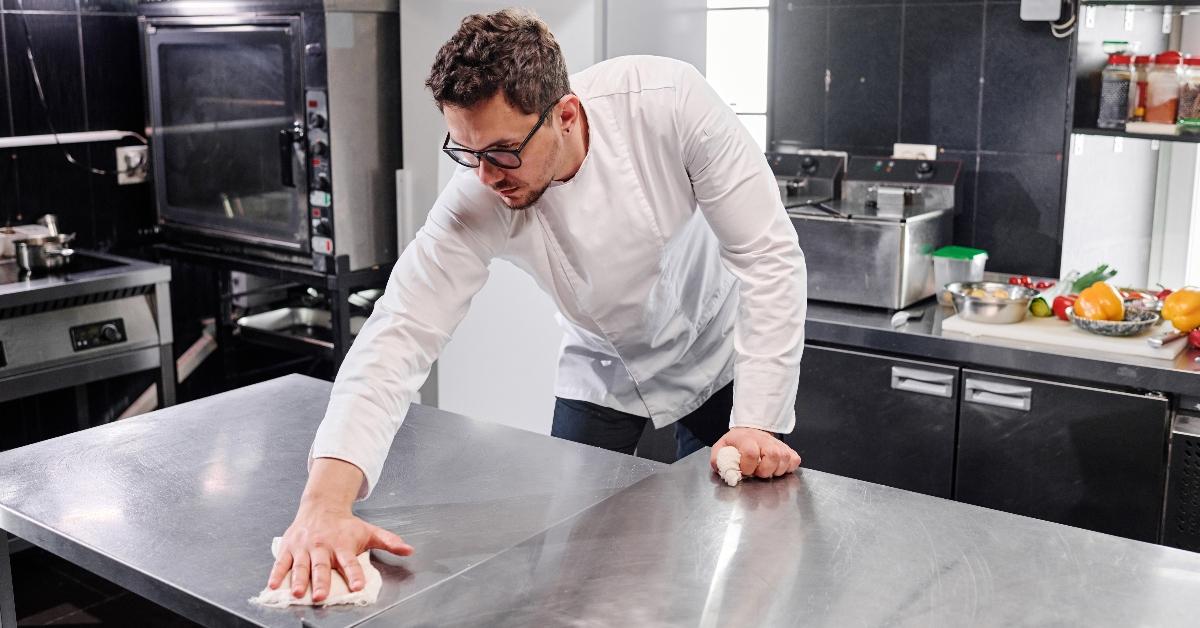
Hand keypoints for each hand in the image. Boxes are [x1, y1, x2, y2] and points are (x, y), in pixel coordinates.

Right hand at [267, 459, 412, 601]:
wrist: (321, 506)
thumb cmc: (345, 524)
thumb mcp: (368, 531)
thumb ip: (388, 541)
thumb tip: (409, 550)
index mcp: (342, 544)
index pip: (350, 562)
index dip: (354, 574)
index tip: (357, 586)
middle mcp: (323, 546)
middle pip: (322, 566)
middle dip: (321, 581)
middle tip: (321, 596)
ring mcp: (304, 547)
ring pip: (300, 565)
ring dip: (298, 579)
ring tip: (296, 592)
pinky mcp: (289, 547)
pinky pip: (281, 562)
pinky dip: (276, 573)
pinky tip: (273, 586)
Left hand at [709, 427, 800, 478]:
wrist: (750, 432)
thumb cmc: (737, 442)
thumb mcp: (722, 447)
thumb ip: (718, 459)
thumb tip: (722, 470)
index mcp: (746, 439)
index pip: (751, 453)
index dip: (748, 466)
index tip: (745, 471)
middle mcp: (764, 440)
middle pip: (773, 455)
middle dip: (764, 470)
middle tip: (757, 472)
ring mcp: (778, 444)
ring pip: (785, 459)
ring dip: (776, 471)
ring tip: (766, 470)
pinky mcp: (788, 449)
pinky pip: (794, 460)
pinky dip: (788, 468)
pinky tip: (777, 468)